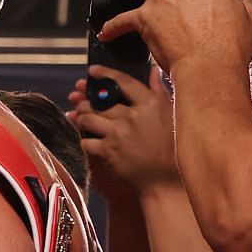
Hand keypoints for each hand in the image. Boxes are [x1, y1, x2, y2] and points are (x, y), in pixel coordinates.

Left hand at [70, 65, 180, 197]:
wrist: (168, 180)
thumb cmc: (175, 147)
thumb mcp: (173, 115)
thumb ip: (160, 92)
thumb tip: (154, 71)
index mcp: (150, 104)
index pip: (123, 82)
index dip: (105, 74)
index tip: (93, 71)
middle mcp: (132, 116)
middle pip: (99, 102)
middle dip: (85, 99)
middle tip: (77, 97)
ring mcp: (118, 134)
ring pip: (88, 119)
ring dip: (79, 117)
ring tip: (76, 116)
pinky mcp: (108, 152)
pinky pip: (85, 141)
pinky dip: (82, 139)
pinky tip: (81, 137)